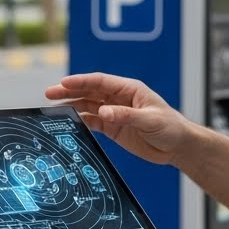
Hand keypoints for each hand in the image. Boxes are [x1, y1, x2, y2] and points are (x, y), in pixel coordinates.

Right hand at [44, 71, 189, 164]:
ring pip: (88, 106)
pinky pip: (93, 122)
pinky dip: (81, 121)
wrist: (178, 146)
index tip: (64, 83)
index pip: (100, 81)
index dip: (81, 81)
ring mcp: (115, 112)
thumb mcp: (150, 120)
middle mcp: (119, 98)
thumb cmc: (171, 127)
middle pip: (89, 92)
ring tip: (53, 107)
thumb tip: (103, 111)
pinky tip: (69, 122)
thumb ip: (126, 115)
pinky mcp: (114, 127)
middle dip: (69, 91)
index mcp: (129, 89)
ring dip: (72, 105)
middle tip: (50, 93)